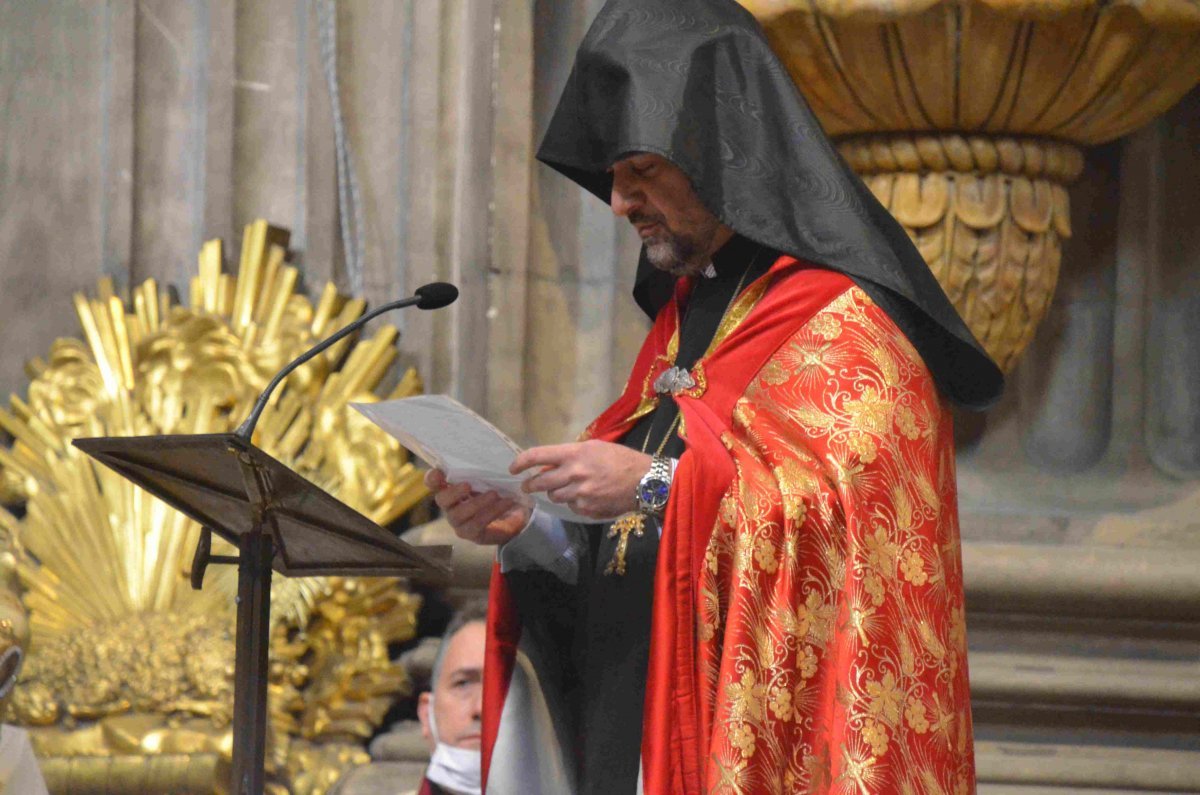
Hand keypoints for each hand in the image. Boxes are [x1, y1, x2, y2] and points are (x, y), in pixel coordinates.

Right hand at [424, 469, 530, 544]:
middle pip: (441, 500)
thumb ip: (481, 471)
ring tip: (494, 494)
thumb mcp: (490, 480)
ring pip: (458, 514)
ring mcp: (458, 522)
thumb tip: (485, 455)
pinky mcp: (470, 533)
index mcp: (450, 488)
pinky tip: (505, 503)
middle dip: (453, 492)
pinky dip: (492, 512)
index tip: (438, 473)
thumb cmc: (497, 494)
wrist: (514, 518)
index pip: (433, 483)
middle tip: (468, 485)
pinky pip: (477, 524)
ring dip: (477, 503)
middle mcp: (450, 506)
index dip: (432, 478)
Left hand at [510, 440, 651, 519]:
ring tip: (562, 488)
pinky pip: (571, 507)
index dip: (520, 462)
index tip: (513, 468)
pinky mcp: (587, 509)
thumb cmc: (620, 459)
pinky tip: (584, 496)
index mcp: (574, 454)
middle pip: (539, 482)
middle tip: (527, 485)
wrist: (645, 480)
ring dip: (553, 493)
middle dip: (530, 485)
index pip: (537, 456)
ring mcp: (580, 494)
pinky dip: (573, 502)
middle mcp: (574, 474)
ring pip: (553, 496)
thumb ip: (571, 455)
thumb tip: (550, 464)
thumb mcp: (595, 448)